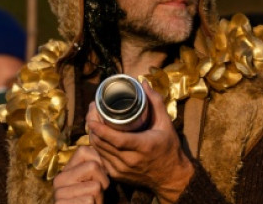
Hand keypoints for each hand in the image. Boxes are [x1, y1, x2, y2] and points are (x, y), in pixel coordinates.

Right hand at [53, 144, 108, 203]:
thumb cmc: (97, 201)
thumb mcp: (97, 181)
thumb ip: (96, 166)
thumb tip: (100, 144)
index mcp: (66, 171)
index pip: (84, 150)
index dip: (100, 163)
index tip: (100, 178)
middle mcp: (59, 179)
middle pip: (93, 166)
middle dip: (104, 181)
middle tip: (97, 193)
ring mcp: (58, 193)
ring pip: (95, 186)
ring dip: (100, 197)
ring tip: (93, 202)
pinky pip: (89, 200)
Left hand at [86, 81, 193, 203]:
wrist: (171, 178)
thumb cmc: (169, 148)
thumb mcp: (166, 124)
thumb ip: (155, 103)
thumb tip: (143, 83)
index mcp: (143, 147)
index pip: (116, 140)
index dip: (101, 129)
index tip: (91, 118)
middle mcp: (131, 160)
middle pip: (103, 143)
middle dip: (92, 126)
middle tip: (91, 110)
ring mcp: (122, 170)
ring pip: (99, 150)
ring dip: (93, 135)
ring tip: (92, 119)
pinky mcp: (117, 175)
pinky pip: (101, 158)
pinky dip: (98, 146)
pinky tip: (97, 135)